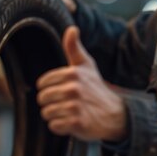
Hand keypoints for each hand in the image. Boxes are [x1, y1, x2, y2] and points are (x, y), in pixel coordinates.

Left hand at [36, 26, 127, 141]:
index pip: (42, 83)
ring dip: (56, 115)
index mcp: (73, 73)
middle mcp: (74, 89)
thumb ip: (74, 48)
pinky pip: (53, 126)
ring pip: (46, 113)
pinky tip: (72, 122)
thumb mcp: (86, 66)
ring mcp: (75, 106)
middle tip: (67, 103)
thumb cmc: (96, 88)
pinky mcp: (77, 123)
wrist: (115, 114)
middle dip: (51, 103)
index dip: (50, 88)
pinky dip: (60, 127)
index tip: (63, 90)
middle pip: (42, 98)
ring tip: (70, 112)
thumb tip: (71, 28)